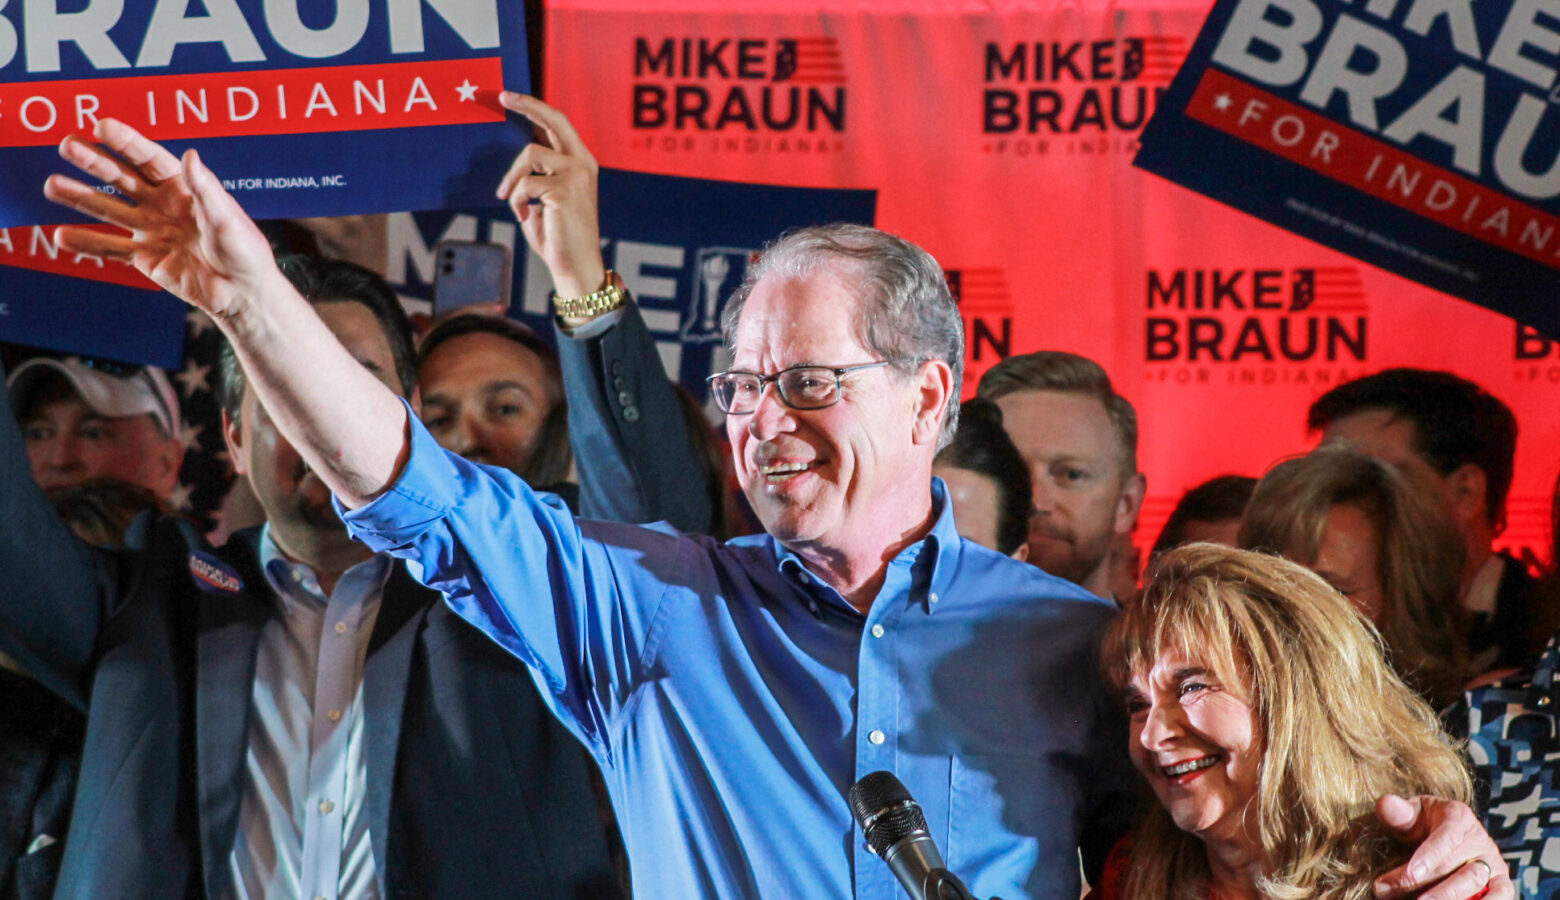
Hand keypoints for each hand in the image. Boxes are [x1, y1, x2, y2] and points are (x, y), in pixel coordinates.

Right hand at [42, 118, 281, 320]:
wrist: (243, 293)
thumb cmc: (246, 252)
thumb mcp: (227, 218)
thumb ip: (205, 189)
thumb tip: (190, 155)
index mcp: (185, 189)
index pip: (150, 159)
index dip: (127, 142)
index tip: (102, 126)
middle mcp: (164, 206)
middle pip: (124, 179)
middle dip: (96, 162)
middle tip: (67, 145)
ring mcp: (153, 231)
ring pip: (111, 210)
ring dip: (81, 198)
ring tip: (52, 185)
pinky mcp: (147, 258)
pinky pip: (112, 249)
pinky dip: (88, 245)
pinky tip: (61, 236)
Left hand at [494, 92, 605, 299]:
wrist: (575, 266)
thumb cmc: (559, 236)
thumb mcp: (545, 199)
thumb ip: (536, 176)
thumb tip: (516, 159)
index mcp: (581, 163)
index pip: (559, 125)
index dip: (535, 108)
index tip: (510, 97)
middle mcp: (583, 164)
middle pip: (554, 120)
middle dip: (527, 104)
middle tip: (502, 96)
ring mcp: (576, 175)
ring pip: (530, 155)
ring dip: (513, 178)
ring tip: (513, 201)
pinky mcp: (564, 191)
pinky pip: (525, 184)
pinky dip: (517, 200)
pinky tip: (525, 217)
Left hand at [1372, 794, 1511, 899]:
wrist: (1446, 832)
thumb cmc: (1423, 823)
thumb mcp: (1410, 814)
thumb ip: (1398, 813)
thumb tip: (1385, 803)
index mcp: (1458, 817)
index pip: (1446, 837)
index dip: (1429, 856)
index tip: (1411, 874)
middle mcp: (1480, 841)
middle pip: (1454, 866)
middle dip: (1421, 883)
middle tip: (1388, 892)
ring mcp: (1493, 864)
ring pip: (1475, 884)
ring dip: (1447, 898)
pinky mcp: (1501, 884)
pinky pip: (1499, 897)